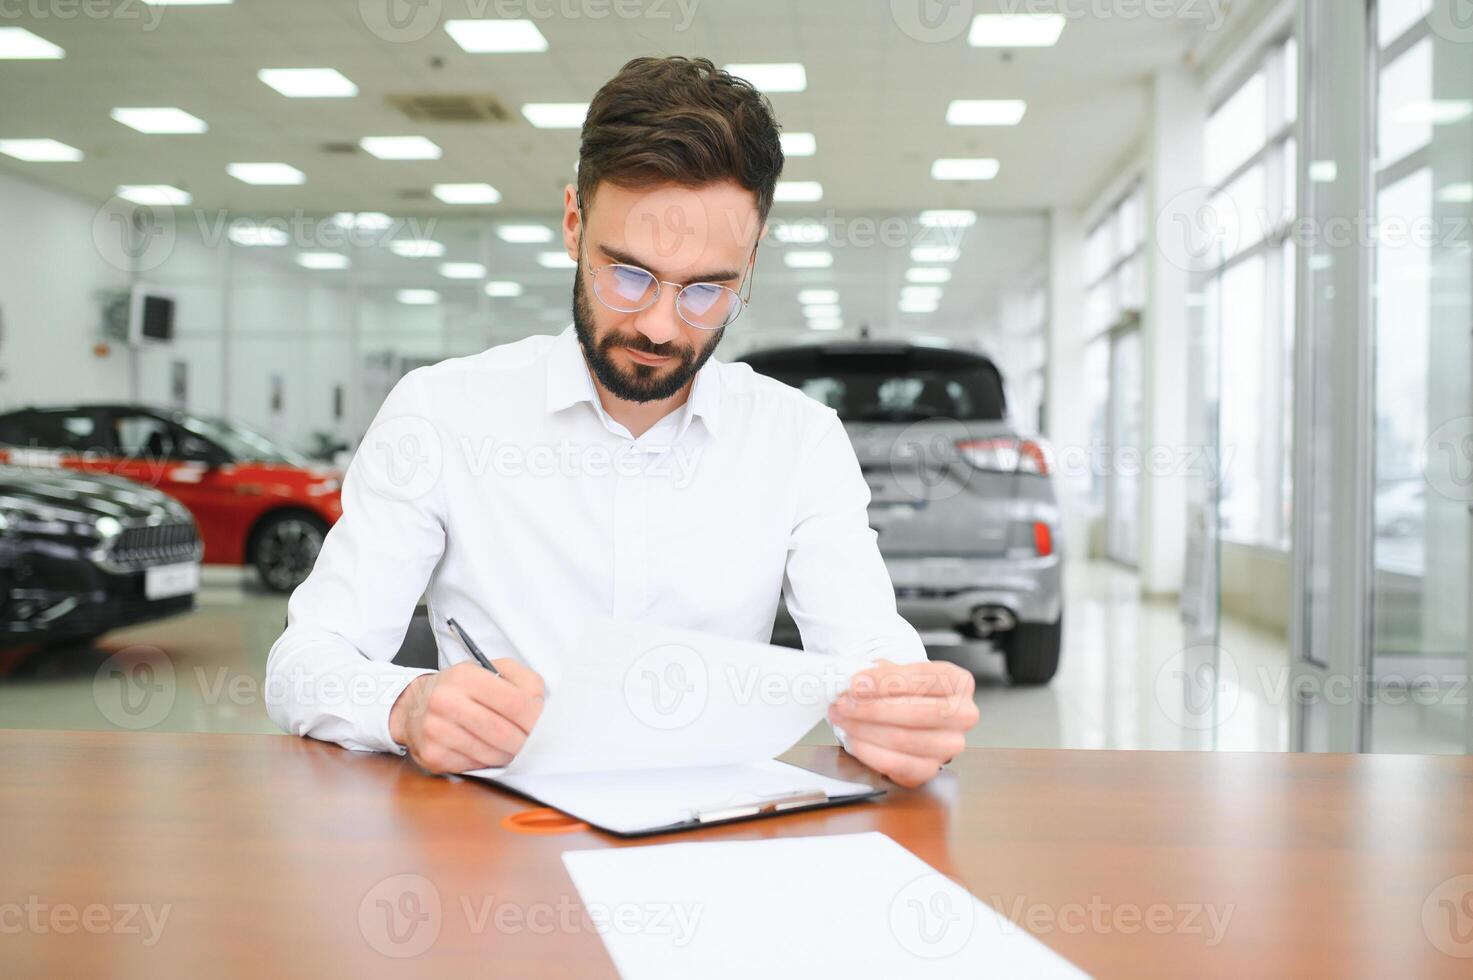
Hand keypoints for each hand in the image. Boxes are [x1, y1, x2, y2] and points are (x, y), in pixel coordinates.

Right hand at [389, 660, 544, 773]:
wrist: (413, 705)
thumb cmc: (461, 688)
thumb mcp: (492, 670)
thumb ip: (524, 682)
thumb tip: (540, 710)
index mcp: (464, 676)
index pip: (514, 702)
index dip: (534, 718)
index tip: (541, 725)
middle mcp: (445, 702)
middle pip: (503, 732)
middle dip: (524, 742)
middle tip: (532, 743)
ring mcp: (435, 730)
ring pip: (490, 753)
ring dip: (508, 755)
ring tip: (511, 747)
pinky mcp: (432, 755)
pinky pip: (474, 766)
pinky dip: (488, 762)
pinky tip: (487, 751)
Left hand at [827, 660, 977, 788]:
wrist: (908, 718)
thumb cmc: (904, 692)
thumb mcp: (897, 673)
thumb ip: (881, 674)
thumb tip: (857, 682)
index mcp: (959, 682)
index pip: (925, 678)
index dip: (887, 681)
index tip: (856, 683)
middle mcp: (963, 715)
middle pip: (915, 712)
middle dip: (872, 708)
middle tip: (843, 703)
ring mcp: (951, 745)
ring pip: (904, 739)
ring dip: (865, 729)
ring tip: (842, 718)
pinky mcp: (931, 770)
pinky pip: (898, 764)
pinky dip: (870, 752)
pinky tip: (853, 740)